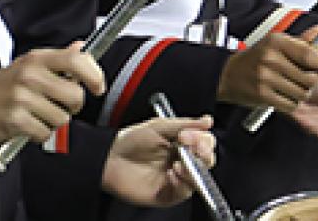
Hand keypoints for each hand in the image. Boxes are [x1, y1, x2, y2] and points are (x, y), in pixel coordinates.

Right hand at [0, 44, 104, 150]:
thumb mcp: (27, 65)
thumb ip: (58, 59)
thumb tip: (81, 48)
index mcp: (37, 60)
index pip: (77, 60)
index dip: (94, 74)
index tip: (97, 86)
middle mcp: (30, 76)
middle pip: (75, 95)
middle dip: (72, 106)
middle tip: (59, 105)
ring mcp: (21, 98)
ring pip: (62, 118)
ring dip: (53, 122)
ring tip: (37, 115)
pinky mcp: (15, 120)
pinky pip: (45, 133)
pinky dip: (39, 134)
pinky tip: (28, 125)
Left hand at [99, 116, 215, 208]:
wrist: (109, 157)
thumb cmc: (131, 140)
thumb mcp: (159, 126)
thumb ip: (185, 124)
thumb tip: (208, 121)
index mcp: (183, 145)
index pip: (205, 144)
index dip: (203, 140)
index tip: (190, 135)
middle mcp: (182, 162)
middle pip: (206, 161)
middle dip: (204, 153)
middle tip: (193, 147)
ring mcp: (175, 179)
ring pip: (198, 178)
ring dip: (193, 169)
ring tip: (179, 163)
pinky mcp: (166, 195)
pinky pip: (182, 193)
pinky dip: (181, 184)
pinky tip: (172, 174)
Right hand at [217, 25, 317, 112]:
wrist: (228, 75)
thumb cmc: (255, 58)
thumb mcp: (276, 43)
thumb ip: (300, 41)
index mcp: (276, 43)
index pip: (308, 53)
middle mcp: (271, 59)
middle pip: (309, 77)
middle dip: (312, 80)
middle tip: (306, 77)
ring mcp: (266, 78)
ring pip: (302, 93)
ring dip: (301, 92)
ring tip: (292, 86)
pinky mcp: (263, 96)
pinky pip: (290, 104)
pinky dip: (291, 102)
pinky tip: (284, 95)